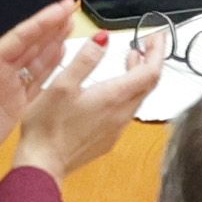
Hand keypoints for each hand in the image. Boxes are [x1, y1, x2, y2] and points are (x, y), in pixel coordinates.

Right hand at [0, 2, 160, 177]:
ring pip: (139, 97)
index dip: (157, 51)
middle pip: (148, 84)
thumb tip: (104, 39)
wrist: (43, 164)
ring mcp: (116, 128)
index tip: (157, 36)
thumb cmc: (48, 126)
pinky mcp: (108, 138)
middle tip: (147, 43)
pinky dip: (128, 92)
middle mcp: (121, 114)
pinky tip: (113, 89)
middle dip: (151, 60)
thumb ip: (85, 60)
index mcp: (113, 97)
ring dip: (139, 76)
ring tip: (131, 58)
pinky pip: (127, 111)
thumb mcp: (62, 85)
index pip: (150, 71)